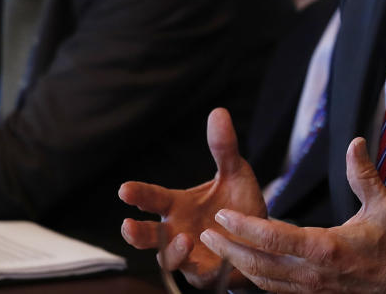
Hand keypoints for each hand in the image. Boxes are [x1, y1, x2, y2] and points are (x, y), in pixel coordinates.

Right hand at [119, 108, 265, 288]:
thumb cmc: (239, 203)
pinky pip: (199, 274)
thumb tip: (219, 111)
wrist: (261, 236)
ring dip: (172, 252)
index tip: (124, 189)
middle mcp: (176, 231)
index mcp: (178, 205)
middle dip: (136, 233)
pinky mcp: (206, 273)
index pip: (153, 199)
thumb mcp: (236, 172)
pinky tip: (214, 256)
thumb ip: (224, 147)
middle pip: (148, 235)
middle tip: (128, 226)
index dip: (138, 194)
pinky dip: (203, 267)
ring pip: (168, 260)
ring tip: (183, 241)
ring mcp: (189, 255)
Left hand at [200, 137, 385, 292]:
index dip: (246, 227)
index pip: (276, 238)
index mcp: (327, 248)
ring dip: (238, 264)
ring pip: (264, 281)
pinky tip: (244, 268)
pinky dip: (256, 279)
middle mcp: (314, 273)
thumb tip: (354, 143)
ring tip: (217, 247)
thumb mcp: (385, 206)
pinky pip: (277, 290)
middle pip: (260, 264)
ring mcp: (313, 289)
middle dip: (230, 249)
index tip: (223, 215)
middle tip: (205, 234)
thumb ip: (365, 174)